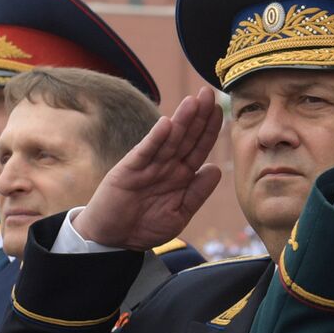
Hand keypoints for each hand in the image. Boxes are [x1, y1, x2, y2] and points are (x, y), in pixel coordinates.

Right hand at [72, 88, 223, 249]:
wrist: (113, 239)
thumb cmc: (145, 226)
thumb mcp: (179, 214)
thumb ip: (197, 193)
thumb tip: (216, 168)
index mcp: (181, 175)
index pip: (199, 147)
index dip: (210, 129)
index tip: (221, 110)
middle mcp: (166, 165)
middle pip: (186, 137)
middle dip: (198, 115)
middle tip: (208, 93)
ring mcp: (148, 166)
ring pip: (168, 140)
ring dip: (181, 120)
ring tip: (193, 101)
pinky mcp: (129, 170)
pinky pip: (145, 152)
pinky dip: (156, 138)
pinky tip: (166, 124)